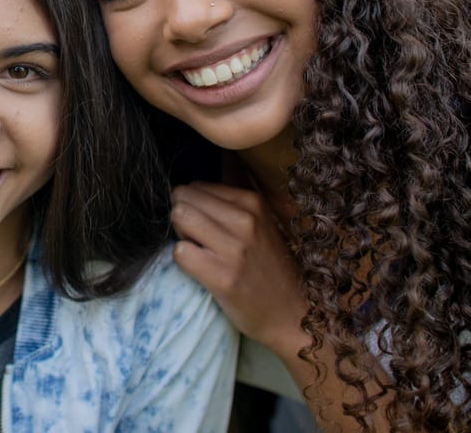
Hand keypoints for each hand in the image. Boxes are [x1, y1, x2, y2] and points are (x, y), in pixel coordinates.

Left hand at [170, 181, 308, 358]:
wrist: (292, 314)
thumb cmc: (268, 265)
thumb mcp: (261, 221)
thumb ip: (236, 193)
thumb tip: (220, 156)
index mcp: (252, 201)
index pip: (197, 186)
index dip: (194, 205)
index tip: (207, 224)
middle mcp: (245, 220)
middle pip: (183, 199)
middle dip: (183, 217)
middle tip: (200, 239)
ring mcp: (234, 249)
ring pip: (179, 218)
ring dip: (182, 236)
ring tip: (201, 251)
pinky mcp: (222, 277)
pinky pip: (180, 252)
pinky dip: (184, 260)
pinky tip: (201, 269)